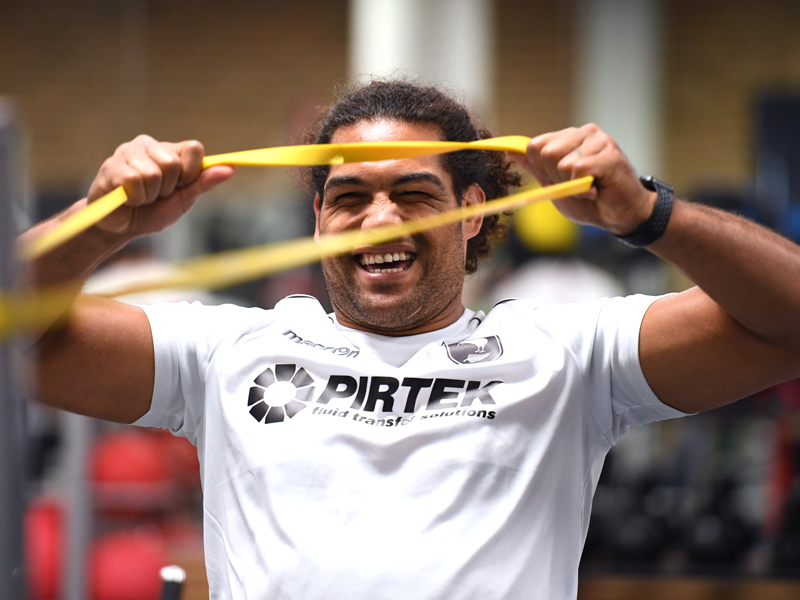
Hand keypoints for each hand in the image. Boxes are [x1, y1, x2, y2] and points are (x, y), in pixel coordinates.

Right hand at [86, 135, 235, 236]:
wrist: (121, 227)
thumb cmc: (153, 211)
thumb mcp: (184, 200)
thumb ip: (205, 183)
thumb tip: (232, 169)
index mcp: (171, 151)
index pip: (195, 149)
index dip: (192, 172)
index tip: (181, 185)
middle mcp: (150, 145)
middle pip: (174, 163)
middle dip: (168, 187)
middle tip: (156, 194)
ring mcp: (128, 151)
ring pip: (153, 174)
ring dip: (149, 194)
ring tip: (140, 196)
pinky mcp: (111, 164)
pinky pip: (133, 181)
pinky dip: (134, 197)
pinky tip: (127, 197)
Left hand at [508, 124, 655, 234]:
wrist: (619, 216)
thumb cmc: (589, 202)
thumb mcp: (554, 186)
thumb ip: (535, 168)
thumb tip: (510, 152)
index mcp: (568, 138)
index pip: (534, 146)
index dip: (540, 170)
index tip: (558, 181)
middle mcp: (583, 133)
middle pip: (545, 152)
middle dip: (555, 177)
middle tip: (576, 186)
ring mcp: (599, 140)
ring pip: (562, 162)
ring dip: (571, 184)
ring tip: (589, 187)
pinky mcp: (610, 154)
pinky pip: (579, 169)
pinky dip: (583, 187)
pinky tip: (597, 189)